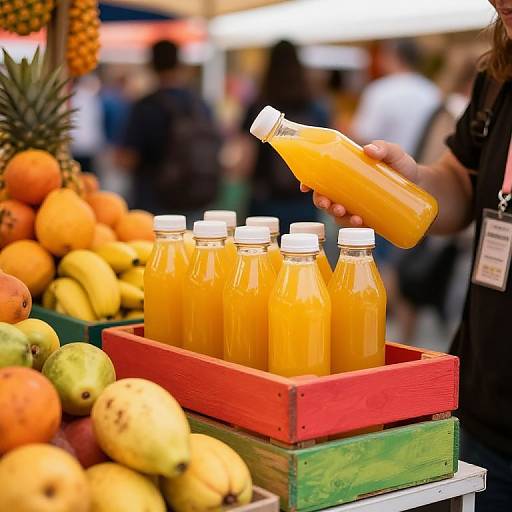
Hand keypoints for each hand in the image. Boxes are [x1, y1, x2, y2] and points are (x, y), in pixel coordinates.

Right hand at [301, 140, 418, 226]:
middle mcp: (346, 192)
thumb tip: (369, 150)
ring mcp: (355, 207)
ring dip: (337, 217)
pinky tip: (360, 223)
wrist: (427, 191)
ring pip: (337, 215)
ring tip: (350, 215)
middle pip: (323, 198)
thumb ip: (385, 148)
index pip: (320, 178)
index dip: (308, 182)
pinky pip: (354, 227)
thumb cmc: (406, 170)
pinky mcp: (367, 221)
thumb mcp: (396, 155)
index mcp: (345, 173)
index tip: (305, 186)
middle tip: (329, 204)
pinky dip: (354, 226)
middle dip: (321, 203)